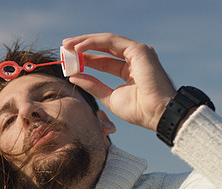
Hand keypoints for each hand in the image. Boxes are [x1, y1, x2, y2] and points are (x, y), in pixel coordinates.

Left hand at [62, 33, 176, 130]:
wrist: (157, 114)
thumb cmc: (139, 110)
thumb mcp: (110, 97)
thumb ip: (93, 85)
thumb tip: (73, 76)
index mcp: (129, 70)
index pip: (103, 61)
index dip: (85, 59)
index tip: (67, 61)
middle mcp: (134, 58)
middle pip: (103, 48)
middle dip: (82, 46)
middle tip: (64, 47)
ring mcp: (137, 52)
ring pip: (106, 41)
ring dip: (85, 42)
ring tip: (67, 45)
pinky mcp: (138, 50)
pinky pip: (111, 41)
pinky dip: (93, 42)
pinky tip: (78, 48)